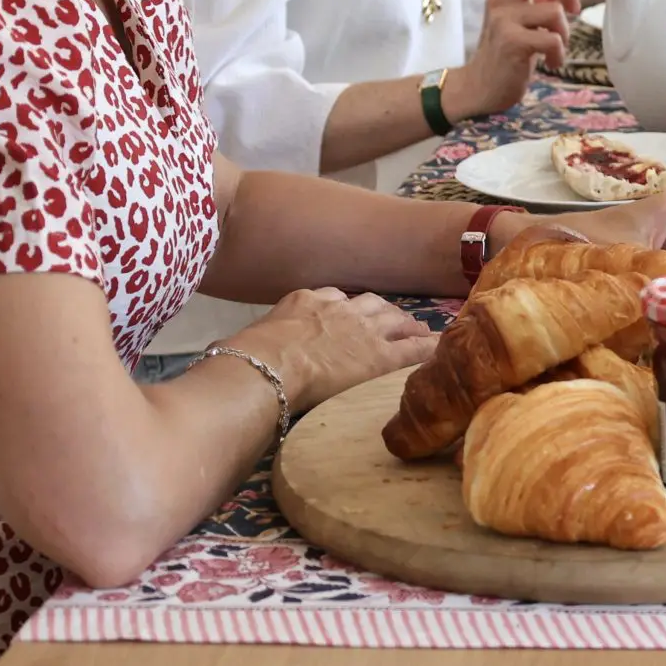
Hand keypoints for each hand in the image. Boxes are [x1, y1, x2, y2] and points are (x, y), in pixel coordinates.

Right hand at [223, 287, 435, 410]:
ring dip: (409, 328)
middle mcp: (339, 307)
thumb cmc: (243, 360)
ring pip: (397, 321)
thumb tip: (225, 358)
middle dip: (386, 314)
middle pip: (372, 304)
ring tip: (420, 336)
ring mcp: (363, 329)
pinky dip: (428, 349)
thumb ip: (251, 345)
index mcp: (304, 300)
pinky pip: (414, 349)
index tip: (352, 317)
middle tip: (397, 324)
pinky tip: (441, 352)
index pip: (335, 298)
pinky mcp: (380, 355)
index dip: (348, 310)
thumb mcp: (245, 343)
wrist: (264, 367)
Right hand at [447, 0, 580, 119]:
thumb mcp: (526, 13)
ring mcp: (502, 20)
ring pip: (552, 10)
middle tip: (574, 8)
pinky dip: (559, 53)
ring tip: (556, 44)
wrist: (483, 86)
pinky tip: (550, 61)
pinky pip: (551, 38)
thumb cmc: (510, 47)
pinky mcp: (511, 42)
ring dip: (565, 30)